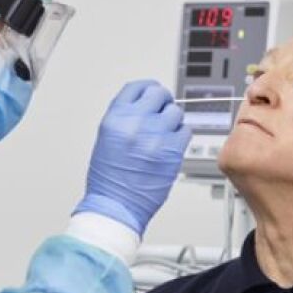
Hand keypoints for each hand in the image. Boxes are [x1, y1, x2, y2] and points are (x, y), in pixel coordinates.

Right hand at [74, 80, 190, 234]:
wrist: (116, 205)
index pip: (137, 87)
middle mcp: (137, 122)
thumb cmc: (109, 178)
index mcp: (116, 117)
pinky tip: (170, 146)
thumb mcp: (107, 138)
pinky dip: (180, 136)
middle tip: (161, 113)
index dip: (147, 89)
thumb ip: (125, 118)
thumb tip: (145, 107)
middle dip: (161, 102)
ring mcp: (157, 135)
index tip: (151, 93)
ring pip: (175, 112)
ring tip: (163, 135)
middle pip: (159, 94)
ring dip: (172, 121)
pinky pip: (185, 131)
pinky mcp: (173, 151)